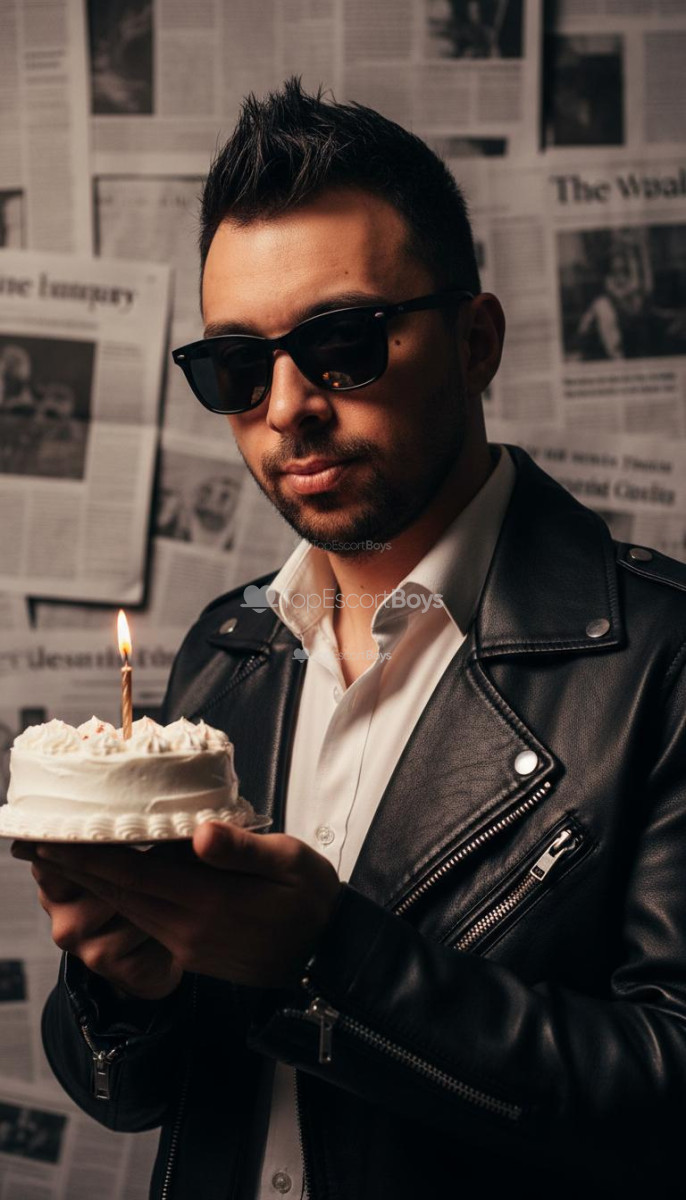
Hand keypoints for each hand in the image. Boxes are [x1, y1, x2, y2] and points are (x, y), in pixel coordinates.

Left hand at [23, 823, 341, 988]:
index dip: (91, 855)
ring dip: (91, 885)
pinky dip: (118, 900)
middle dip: (76, 868)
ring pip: (127, 910)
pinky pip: (145, 923)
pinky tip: (108, 884)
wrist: (328, 956)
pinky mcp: (191, 954)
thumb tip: (199, 834)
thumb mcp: (291, 861)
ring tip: (61, 859)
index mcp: (209, 902)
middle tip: (36, 845)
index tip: (56, 836)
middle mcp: (188, 929)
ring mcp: (187, 945)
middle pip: (119, 894)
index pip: (135, 874)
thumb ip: (242, 849)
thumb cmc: (312, 899)